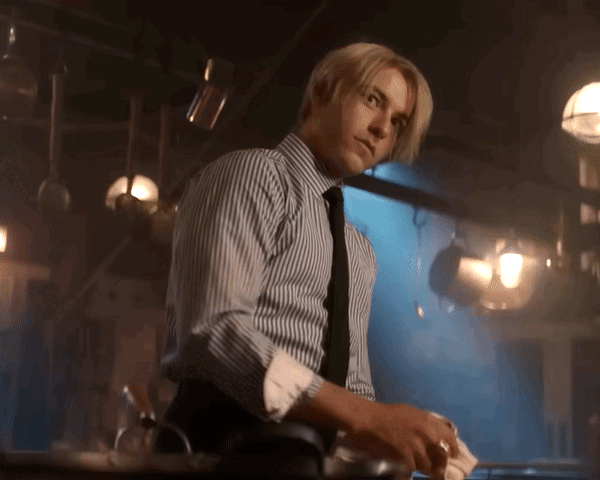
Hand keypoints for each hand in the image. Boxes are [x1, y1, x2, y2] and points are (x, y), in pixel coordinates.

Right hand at [341, 403, 458, 478]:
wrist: (372, 421)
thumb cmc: (390, 414)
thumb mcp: (413, 412)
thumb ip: (427, 423)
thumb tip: (438, 434)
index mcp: (429, 421)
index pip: (450, 437)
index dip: (454, 448)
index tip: (454, 454)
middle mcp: (428, 434)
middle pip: (443, 455)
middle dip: (441, 460)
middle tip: (437, 462)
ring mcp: (418, 448)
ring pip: (429, 464)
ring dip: (425, 464)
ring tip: (418, 460)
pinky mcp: (407, 459)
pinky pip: (416, 467)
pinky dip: (413, 466)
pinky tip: (407, 460)